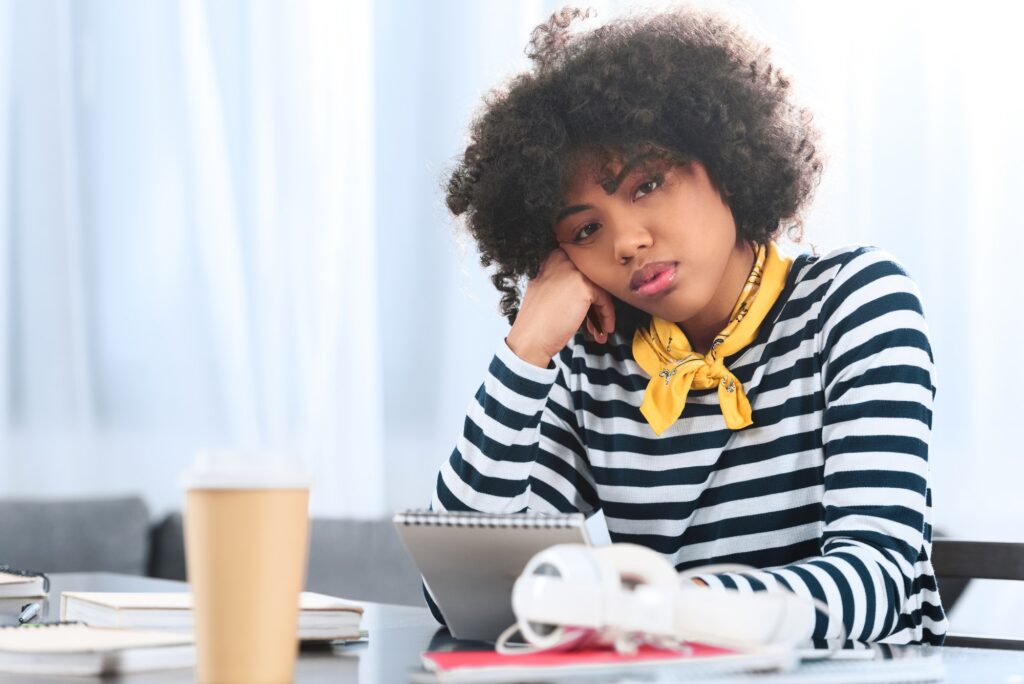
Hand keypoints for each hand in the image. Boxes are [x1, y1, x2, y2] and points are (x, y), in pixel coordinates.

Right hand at [506, 249, 615, 367]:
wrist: (530, 339)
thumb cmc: (538, 320)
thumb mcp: (547, 290)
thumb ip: (565, 282)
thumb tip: (588, 287)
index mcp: (551, 258)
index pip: (581, 270)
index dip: (587, 292)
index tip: (590, 308)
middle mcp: (561, 260)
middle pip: (592, 279)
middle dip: (596, 302)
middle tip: (596, 321)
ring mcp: (573, 272)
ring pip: (600, 289)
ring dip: (603, 311)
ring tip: (600, 329)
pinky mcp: (583, 286)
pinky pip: (604, 299)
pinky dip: (606, 315)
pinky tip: (602, 329)